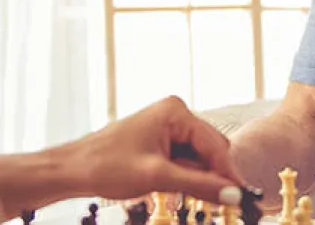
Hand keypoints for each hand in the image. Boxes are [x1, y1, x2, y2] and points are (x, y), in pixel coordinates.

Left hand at [70, 96, 244, 204]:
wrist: (73, 169)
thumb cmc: (105, 165)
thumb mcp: (157, 177)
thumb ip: (198, 184)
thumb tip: (232, 194)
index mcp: (175, 112)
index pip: (215, 145)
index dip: (228, 173)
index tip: (241, 197)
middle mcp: (174, 115)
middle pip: (210, 150)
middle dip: (214, 176)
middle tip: (224, 204)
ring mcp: (166, 128)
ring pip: (198, 158)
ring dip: (198, 179)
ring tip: (194, 198)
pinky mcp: (159, 142)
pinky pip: (184, 161)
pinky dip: (186, 177)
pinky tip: (178, 190)